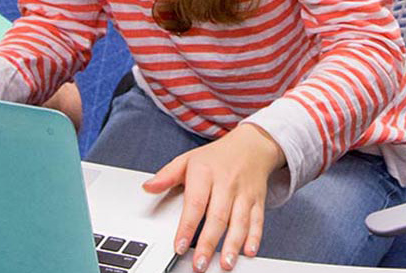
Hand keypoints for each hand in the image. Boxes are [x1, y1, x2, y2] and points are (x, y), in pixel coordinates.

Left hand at [143, 123, 286, 271]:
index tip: (180, 246)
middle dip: (209, 243)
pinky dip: (255, 236)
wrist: (251, 145)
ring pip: (239, 221)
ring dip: (233, 244)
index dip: (187, 227)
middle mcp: (226, 183)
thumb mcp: (188, 160)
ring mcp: (244, 193)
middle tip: (200, 264)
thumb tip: (148, 187)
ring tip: (225, 263)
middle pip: (218, 217)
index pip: (195, 204)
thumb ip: (167, 175)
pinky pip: (258, 220)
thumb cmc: (216, 157)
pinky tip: (249, 251)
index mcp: (205, 174)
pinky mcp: (258, 200)